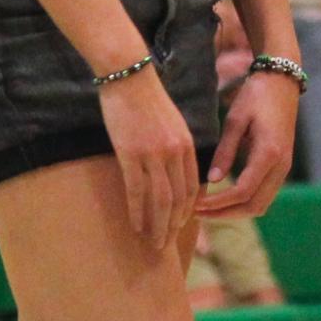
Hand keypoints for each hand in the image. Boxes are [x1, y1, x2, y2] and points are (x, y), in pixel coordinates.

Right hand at [99, 65, 198, 249]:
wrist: (128, 75)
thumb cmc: (144, 97)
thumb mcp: (170, 122)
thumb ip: (175, 146)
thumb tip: (172, 170)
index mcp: (186, 145)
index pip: (192, 187)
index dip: (187, 211)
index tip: (180, 226)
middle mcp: (174, 153)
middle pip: (179, 199)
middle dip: (174, 226)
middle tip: (166, 245)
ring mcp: (154, 154)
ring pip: (160, 200)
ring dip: (158, 226)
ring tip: (154, 244)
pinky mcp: (131, 154)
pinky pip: (137, 191)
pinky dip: (137, 212)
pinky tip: (135, 226)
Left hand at [196, 70, 297, 218]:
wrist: (282, 82)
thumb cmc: (256, 96)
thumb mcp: (235, 120)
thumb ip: (225, 152)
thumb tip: (212, 181)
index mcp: (269, 154)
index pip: (242, 192)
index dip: (218, 203)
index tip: (195, 205)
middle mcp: (281, 166)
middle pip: (254, 206)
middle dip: (225, 214)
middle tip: (197, 213)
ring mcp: (284, 168)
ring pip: (261, 204)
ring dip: (235, 211)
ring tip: (207, 209)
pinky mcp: (282, 166)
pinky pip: (264, 194)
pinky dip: (244, 202)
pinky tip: (224, 198)